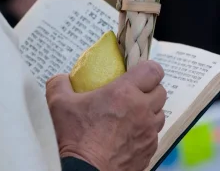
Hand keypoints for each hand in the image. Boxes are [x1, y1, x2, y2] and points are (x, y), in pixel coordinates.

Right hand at [46, 61, 166, 170]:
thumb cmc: (74, 137)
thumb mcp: (58, 103)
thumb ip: (60, 83)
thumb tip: (63, 78)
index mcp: (124, 93)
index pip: (153, 70)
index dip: (148, 68)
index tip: (138, 72)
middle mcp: (142, 110)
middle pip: (161, 91)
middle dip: (149, 89)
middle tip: (133, 93)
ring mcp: (148, 132)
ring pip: (160, 114)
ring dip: (150, 110)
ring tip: (132, 114)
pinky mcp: (149, 150)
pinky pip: (154, 135)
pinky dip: (146, 131)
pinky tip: (129, 134)